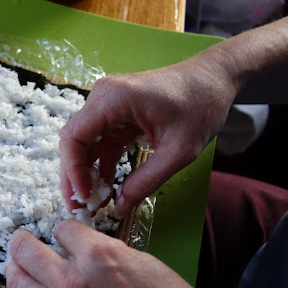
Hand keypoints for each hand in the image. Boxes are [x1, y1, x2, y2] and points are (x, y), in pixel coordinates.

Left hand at [6, 220, 250, 287]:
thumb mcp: (144, 264)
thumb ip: (107, 252)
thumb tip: (86, 249)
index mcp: (98, 258)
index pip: (61, 229)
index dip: (66, 229)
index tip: (68, 234)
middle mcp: (73, 285)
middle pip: (23, 252)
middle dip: (22, 241)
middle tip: (22, 240)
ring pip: (18, 284)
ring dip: (20, 270)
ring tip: (24, 266)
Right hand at [59, 58, 235, 214]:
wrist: (214, 78)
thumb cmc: (201, 106)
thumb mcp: (178, 151)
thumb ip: (146, 181)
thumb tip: (120, 208)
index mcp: (113, 99)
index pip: (74, 137)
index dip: (73, 171)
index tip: (84, 197)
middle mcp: (103, 97)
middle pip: (74, 141)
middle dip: (74, 176)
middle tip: (80, 208)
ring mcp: (107, 103)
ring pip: (85, 143)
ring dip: (86, 172)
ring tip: (92, 203)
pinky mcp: (116, 111)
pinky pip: (100, 140)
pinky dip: (101, 163)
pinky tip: (105, 186)